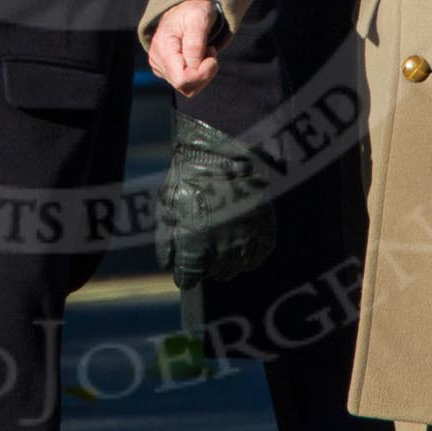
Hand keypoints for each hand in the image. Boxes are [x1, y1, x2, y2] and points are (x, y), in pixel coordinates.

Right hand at [147, 0, 223, 97]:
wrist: (188, 6)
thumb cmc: (194, 10)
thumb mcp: (199, 18)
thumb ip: (195, 44)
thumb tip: (193, 67)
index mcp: (163, 47)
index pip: (182, 79)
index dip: (202, 74)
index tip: (213, 58)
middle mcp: (157, 59)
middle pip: (186, 87)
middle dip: (204, 73)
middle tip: (210, 51)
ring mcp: (160, 66)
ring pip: (187, 88)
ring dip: (202, 72)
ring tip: (205, 51)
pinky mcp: (166, 69)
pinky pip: (187, 84)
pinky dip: (198, 73)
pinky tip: (199, 56)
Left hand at [156, 111, 275, 288]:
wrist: (224, 151)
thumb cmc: (189, 178)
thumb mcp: (166, 207)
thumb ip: (165, 241)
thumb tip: (168, 264)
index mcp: (195, 247)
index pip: (188, 279)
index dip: (184, 272)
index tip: (184, 263)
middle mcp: (223, 251)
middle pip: (213, 274)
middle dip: (205, 264)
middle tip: (202, 246)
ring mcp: (247, 243)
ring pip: (235, 268)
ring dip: (225, 261)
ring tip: (220, 243)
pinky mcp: (266, 232)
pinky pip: (257, 257)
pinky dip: (248, 254)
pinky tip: (240, 242)